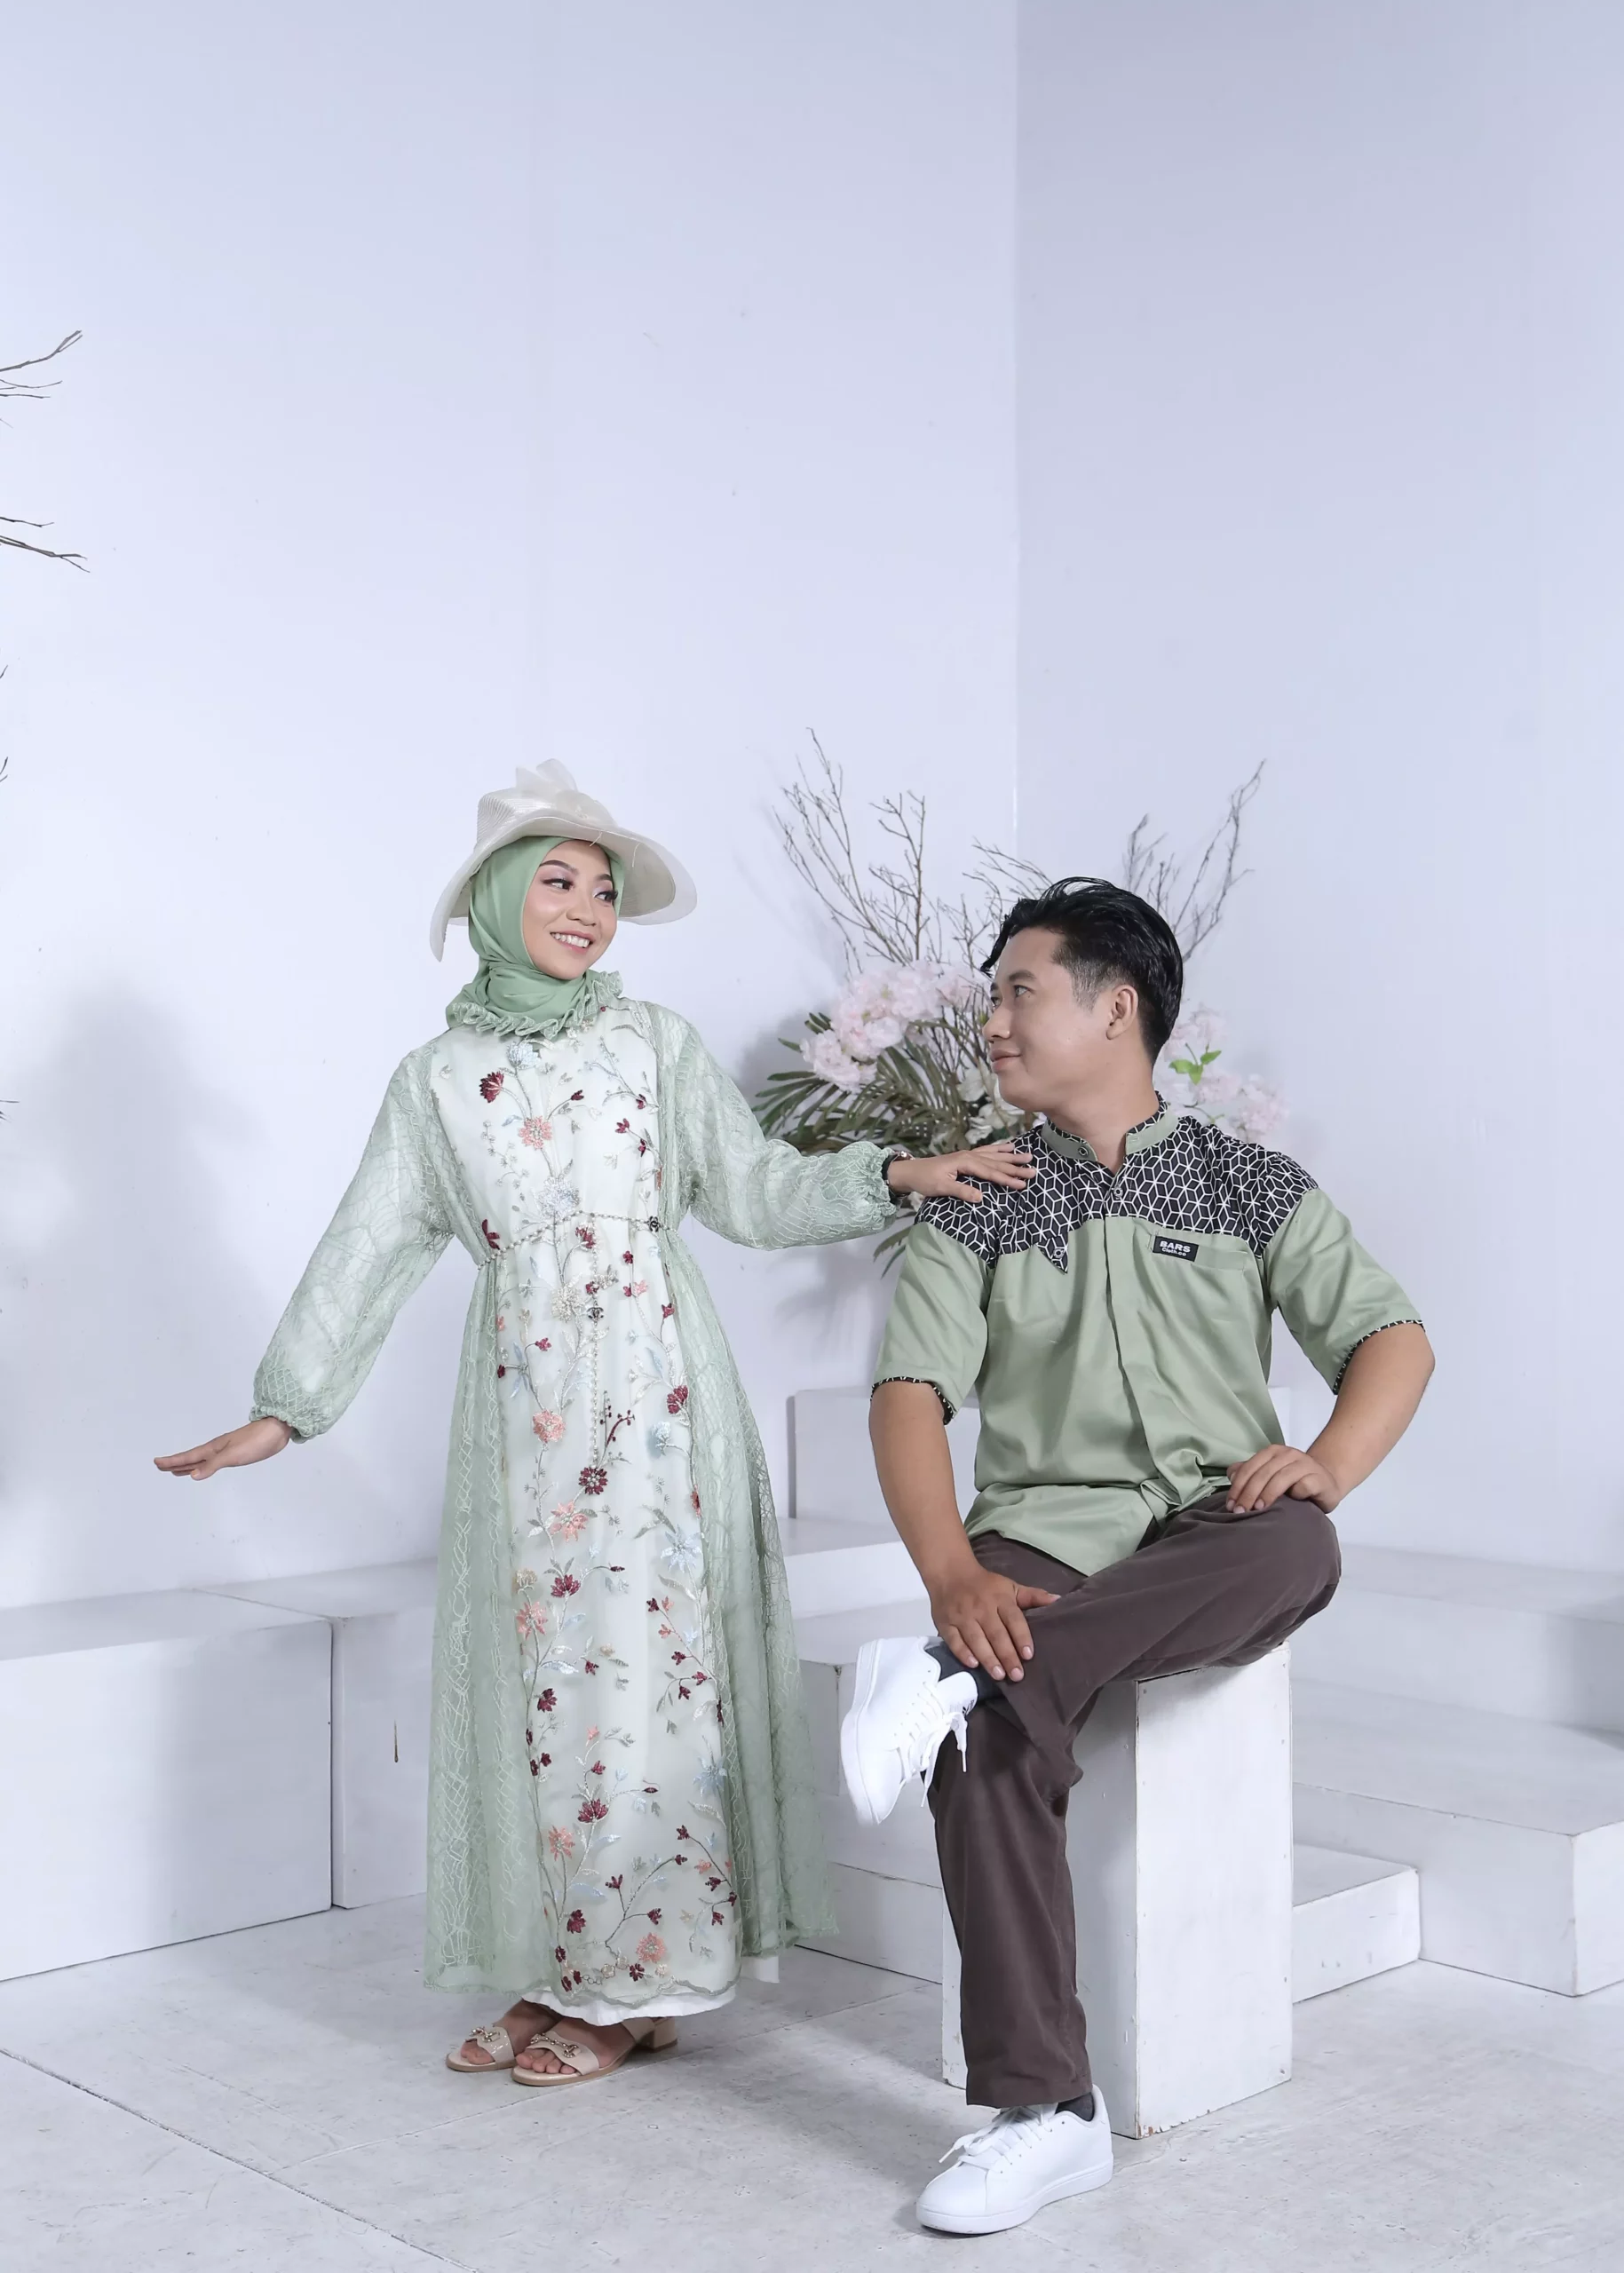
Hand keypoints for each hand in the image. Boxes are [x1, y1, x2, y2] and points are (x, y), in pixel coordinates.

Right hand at [154, 1417, 292, 1481]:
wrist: (276, 1431)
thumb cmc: (256, 1441)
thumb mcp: (233, 1455)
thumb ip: (213, 1465)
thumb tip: (193, 1475)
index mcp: (214, 1448)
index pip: (188, 1457)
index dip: (172, 1461)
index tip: (156, 1462)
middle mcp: (217, 1450)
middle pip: (191, 1458)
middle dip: (175, 1463)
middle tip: (159, 1466)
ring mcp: (226, 1451)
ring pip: (201, 1460)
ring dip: (188, 1466)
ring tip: (176, 1470)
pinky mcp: (236, 1454)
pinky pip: (213, 1462)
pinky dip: (204, 1466)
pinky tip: (205, 1468)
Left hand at [888, 1141, 1034, 1204]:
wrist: (912, 1171)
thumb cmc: (925, 1180)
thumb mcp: (941, 1188)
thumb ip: (961, 1191)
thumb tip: (981, 1198)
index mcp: (965, 1162)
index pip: (990, 1172)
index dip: (1007, 1179)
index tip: (1022, 1184)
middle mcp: (970, 1155)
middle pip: (996, 1162)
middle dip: (1015, 1167)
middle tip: (1034, 1170)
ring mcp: (968, 1154)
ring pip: (994, 1155)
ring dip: (1011, 1156)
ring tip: (1028, 1155)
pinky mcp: (966, 1156)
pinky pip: (987, 1151)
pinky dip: (999, 1148)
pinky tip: (1008, 1146)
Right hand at [928, 1561, 1059, 1681]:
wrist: (950, 1573)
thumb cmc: (985, 1585)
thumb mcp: (1010, 1586)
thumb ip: (1033, 1596)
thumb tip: (1058, 1600)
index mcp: (1000, 1598)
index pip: (1013, 1619)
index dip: (1021, 1637)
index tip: (1028, 1655)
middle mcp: (982, 1608)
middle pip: (996, 1634)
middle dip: (1007, 1655)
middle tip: (1017, 1675)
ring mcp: (962, 1616)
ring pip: (976, 1640)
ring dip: (988, 1658)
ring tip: (999, 1675)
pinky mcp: (946, 1623)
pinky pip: (954, 1640)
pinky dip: (963, 1653)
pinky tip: (973, 1664)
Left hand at [1226, 1444, 1343, 1513]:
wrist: (1327, 1482)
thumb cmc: (1294, 1482)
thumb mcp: (1270, 1475)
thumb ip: (1251, 1473)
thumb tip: (1231, 1475)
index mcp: (1272, 1452)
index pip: (1249, 1468)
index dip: (1238, 1487)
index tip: (1231, 1505)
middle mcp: (1288, 1454)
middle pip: (1263, 1473)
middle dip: (1248, 1493)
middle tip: (1241, 1511)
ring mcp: (1305, 1465)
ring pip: (1280, 1478)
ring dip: (1267, 1494)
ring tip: (1258, 1509)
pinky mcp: (1319, 1478)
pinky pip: (1304, 1485)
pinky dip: (1295, 1494)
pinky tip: (1290, 1505)